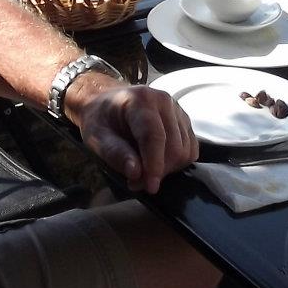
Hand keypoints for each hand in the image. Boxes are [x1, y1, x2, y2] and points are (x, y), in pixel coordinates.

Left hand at [71, 81, 199, 192]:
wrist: (104, 101)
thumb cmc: (99, 119)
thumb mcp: (96, 137)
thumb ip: (115, 153)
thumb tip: (136, 173)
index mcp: (140, 100)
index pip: (154, 136)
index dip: (155, 164)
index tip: (150, 187)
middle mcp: (164, 101)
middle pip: (174, 147)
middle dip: (158, 171)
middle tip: (136, 181)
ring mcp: (177, 110)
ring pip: (185, 151)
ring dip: (167, 169)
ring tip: (144, 170)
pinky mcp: (184, 121)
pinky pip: (191, 150)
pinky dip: (177, 163)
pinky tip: (157, 161)